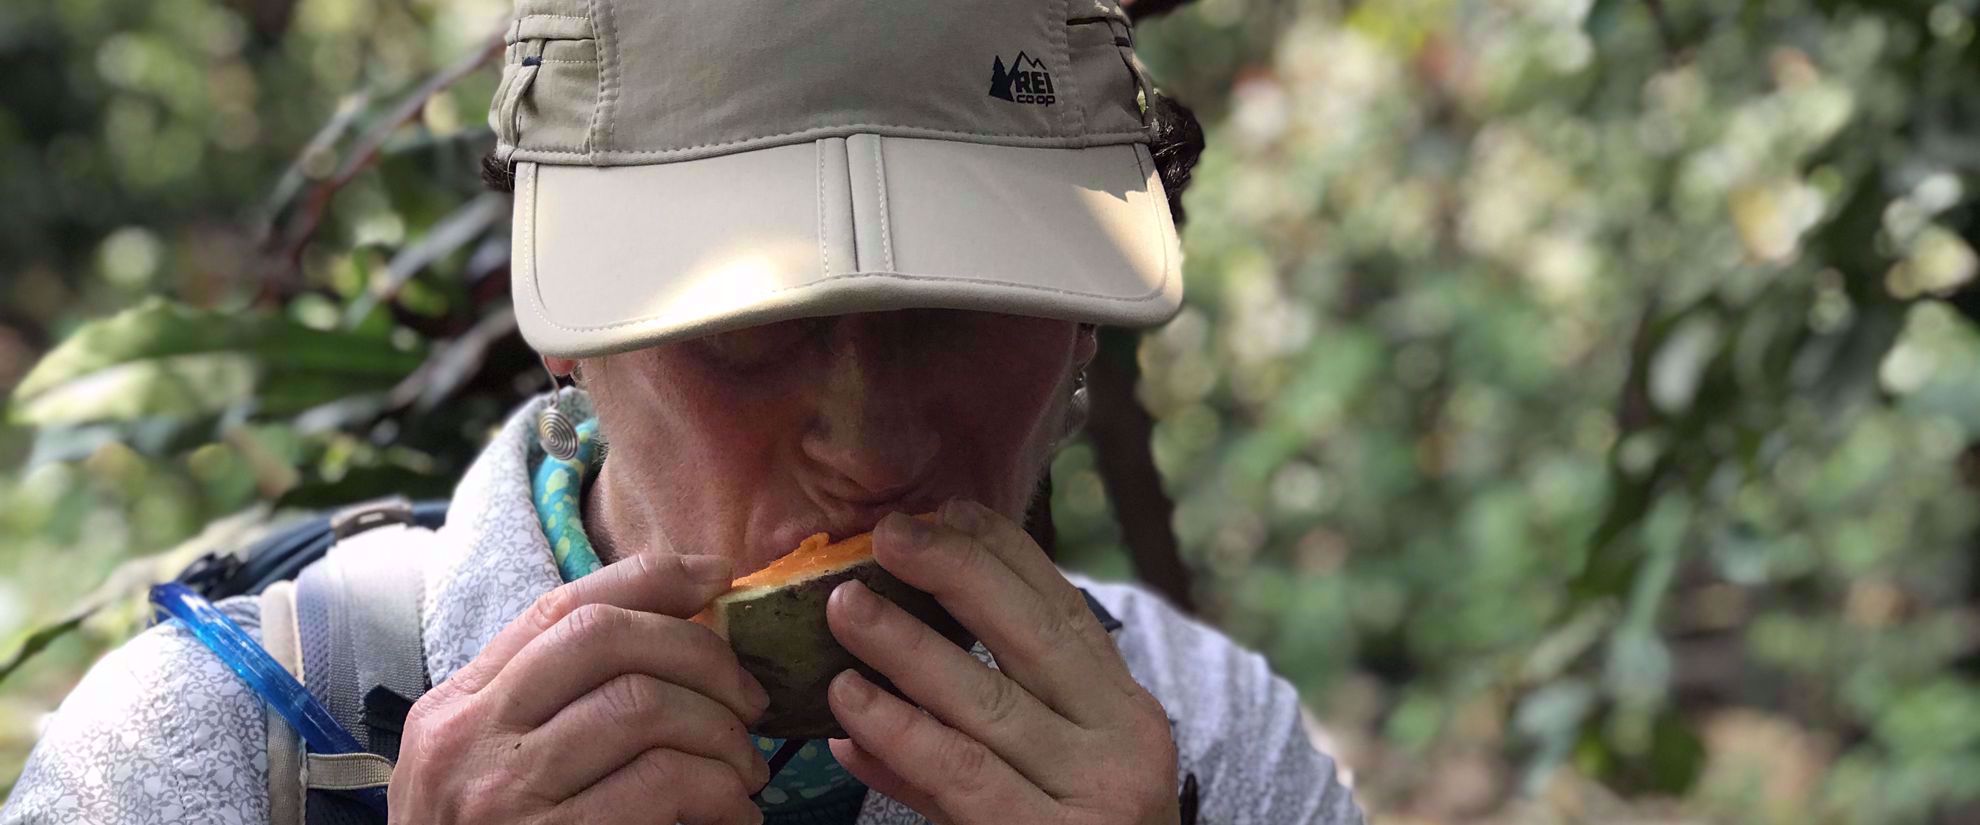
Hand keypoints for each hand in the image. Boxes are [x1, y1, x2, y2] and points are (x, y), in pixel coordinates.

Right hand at [389, 553, 772, 824]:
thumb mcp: (495, 773)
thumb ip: (558, 709)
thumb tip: (678, 633)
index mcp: (457, 708)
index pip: (560, 608)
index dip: (650, 579)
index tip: (717, 577)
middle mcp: (468, 740)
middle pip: (604, 637)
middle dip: (700, 651)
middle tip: (749, 698)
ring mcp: (502, 796)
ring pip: (642, 706)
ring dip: (721, 732)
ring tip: (745, 773)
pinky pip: (660, 786)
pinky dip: (718, 794)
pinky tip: (733, 818)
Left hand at [825, 501, 1181, 824]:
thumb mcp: (1043, 773)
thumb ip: (976, 720)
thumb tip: (887, 656)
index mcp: (1127, 710)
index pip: (1063, 609)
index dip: (1000, 552)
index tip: (939, 509)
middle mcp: (1125, 745)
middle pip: (1031, 638)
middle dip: (954, 576)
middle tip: (882, 538)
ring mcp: (1095, 800)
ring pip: (985, 709)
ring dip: (906, 655)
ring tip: (841, 617)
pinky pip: (960, 782)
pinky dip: (900, 743)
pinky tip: (847, 719)